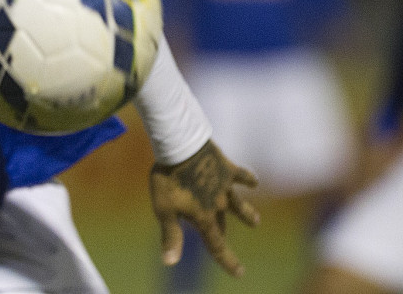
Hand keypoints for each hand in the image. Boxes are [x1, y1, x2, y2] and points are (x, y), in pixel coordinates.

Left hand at [149, 139, 259, 277]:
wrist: (181, 146)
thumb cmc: (168, 178)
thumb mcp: (164, 209)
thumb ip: (171, 235)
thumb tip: (170, 262)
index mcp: (204, 217)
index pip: (217, 245)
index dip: (227, 261)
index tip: (240, 273)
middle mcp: (218, 204)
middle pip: (221, 223)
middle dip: (222, 231)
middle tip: (223, 235)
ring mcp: (224, 186)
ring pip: (238, 204)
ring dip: (246, 213)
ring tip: (255, 221)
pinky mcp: (226, 168)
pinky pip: (241, 175)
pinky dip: (248, 179)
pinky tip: (254, 181)